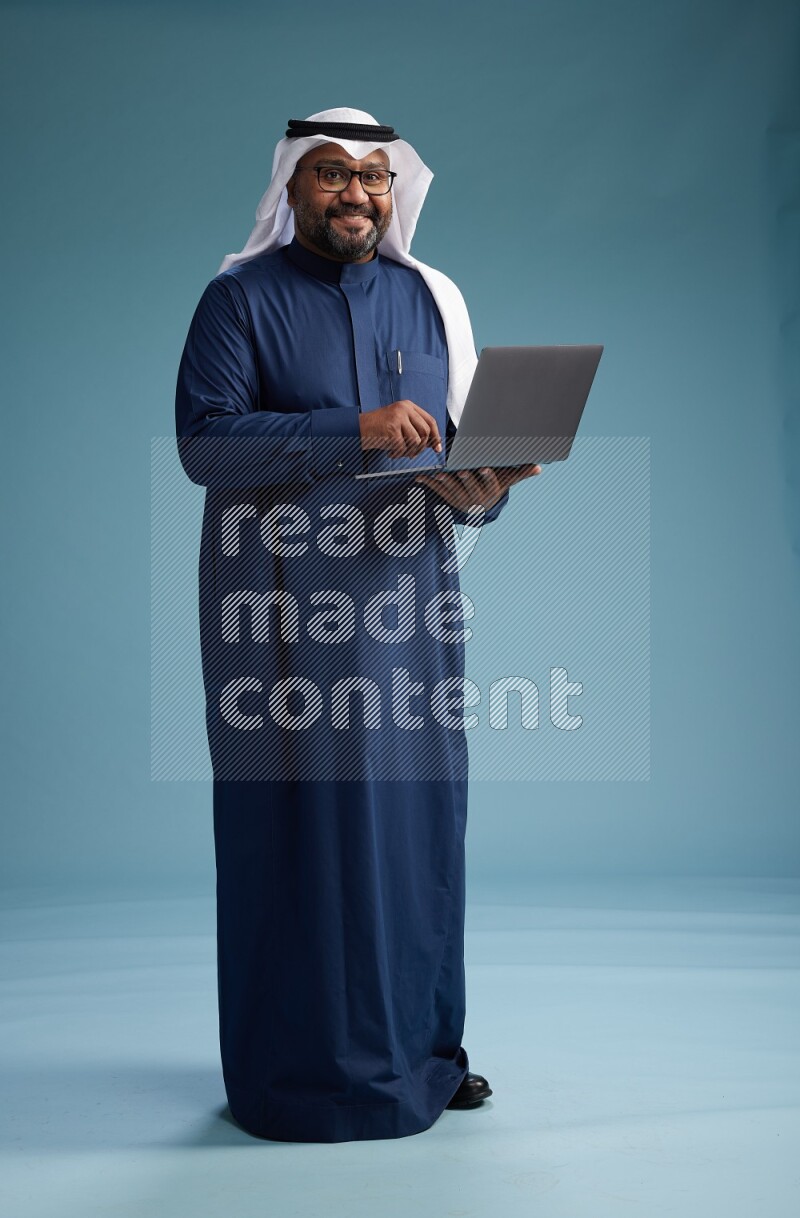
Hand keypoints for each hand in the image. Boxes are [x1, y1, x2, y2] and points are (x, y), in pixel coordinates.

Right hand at [359, 400, 441, 458]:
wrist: (359, 428)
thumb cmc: (379, 428)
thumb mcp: (400, 424)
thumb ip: (415, 430)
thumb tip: (434, 443)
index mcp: (408, 406)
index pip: (430, 421)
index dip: (435, 436)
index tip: (437, 447)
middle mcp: (404, 409)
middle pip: (425, 431)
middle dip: (421, 447)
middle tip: (412, 454)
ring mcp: (397, 417)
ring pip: (416, 440)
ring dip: (409, 452)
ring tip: (399, 453)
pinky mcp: (391, 428)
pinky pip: (402, 446)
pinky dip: (397, 454)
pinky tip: (390, 452)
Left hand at [414, 463, 540, 511]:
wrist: (480, 509)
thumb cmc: (494, 487)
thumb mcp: (506, 481)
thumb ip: (520, 473)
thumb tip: (539, 467)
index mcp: (490, 492)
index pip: (489, 483)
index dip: (486, 476)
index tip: (484, 468)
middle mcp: (475, 498)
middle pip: (470, 487)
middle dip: (464, 479)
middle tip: (458, 470)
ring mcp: (460, 500)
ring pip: (452, 491)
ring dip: (444, 482)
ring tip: (438, 474)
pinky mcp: (448, 500)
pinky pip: (437, 492)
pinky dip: (429, 485)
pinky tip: (420, 477)